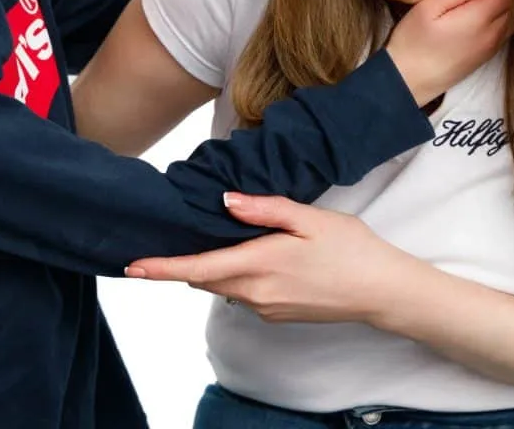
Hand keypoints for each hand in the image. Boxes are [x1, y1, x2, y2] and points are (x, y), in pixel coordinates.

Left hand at [125, 193, 423, 323]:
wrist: (382, 291)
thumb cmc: (350, 248)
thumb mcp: (309, 218)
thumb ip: (264, 209)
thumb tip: (225, 201)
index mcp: (260, 264)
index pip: (197, 269)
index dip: (161, 269)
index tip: (131, 267)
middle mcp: (257, 293)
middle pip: (203, 279)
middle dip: (179, 264)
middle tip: (161, 238)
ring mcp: (267, 307)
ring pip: (221, 286)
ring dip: (206, 267)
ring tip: (198, 238)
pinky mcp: (277, 312)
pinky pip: (241, 293)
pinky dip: (229, 274)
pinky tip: (241, 253)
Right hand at [387, 0, 511, 106]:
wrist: (409, 81)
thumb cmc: (413, 43)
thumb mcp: (426, 8)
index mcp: (479, 19)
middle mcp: (492, 34)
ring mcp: (492, 47)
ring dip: (505, 4)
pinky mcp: (486, 56)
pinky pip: (506, 31)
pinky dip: (502, 18)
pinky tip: (479, 16)